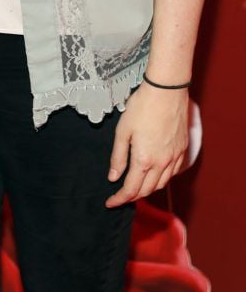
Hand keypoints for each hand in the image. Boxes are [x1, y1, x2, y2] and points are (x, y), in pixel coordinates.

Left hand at [105, 82, 188, 207]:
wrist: (166, 91)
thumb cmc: (141, 107)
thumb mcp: (123, 130)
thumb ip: (118, 157)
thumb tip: (113, 177)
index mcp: (144, 159)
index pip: (131, 189)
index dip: (119, 199)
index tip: (110, 203)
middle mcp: (162, 163)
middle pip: (147, 190)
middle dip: (133, 196)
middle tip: (121, 196)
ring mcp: (175, 157)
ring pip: (162, 184)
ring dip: (148, 189)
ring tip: (136, 187)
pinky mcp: (182, 149)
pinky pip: (172, 172)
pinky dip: (162, 179)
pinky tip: (155, 173)